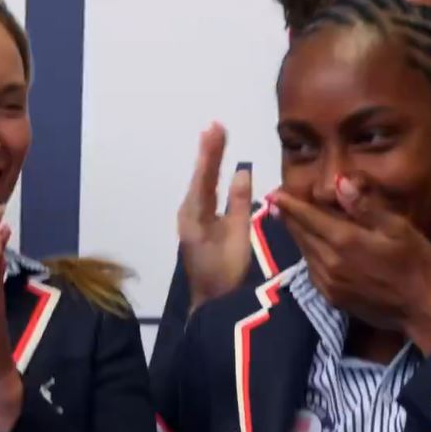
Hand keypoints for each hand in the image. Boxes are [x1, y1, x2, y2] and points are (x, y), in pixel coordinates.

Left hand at [178, 123, 251, 314]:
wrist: (213, 304)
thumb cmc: (226, 274)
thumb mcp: (238, 238)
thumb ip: (240, 204)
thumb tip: (242, 171)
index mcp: (195, 214)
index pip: (205, 176)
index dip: (212, 152)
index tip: (217, 127)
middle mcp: (188, 213)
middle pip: (200, 177)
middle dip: (208, 152)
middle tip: (215, 127)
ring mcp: (191, 221)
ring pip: (200, 186)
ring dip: (208, 163)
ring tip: (215, 140)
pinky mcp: (197, 228)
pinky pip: (204, 196)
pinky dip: (209, 180)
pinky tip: (214, 173)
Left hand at [272, 176, 430, 354]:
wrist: (422, 309)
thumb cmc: (416, 264)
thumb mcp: (398, 228)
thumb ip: (365, 206)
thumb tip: (340, 182)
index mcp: (345, 241)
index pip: (308, 217)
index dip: (290, 203)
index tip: (274, 192)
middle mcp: (329, 262)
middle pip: (302, 235)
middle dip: (288, 217)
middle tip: (277, 203)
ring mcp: (329, 284)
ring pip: (305, 253)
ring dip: (297, 236)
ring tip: (290, 221)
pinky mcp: (333, 299)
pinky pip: (312, 272)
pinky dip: (308, 256)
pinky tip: (311, 249)